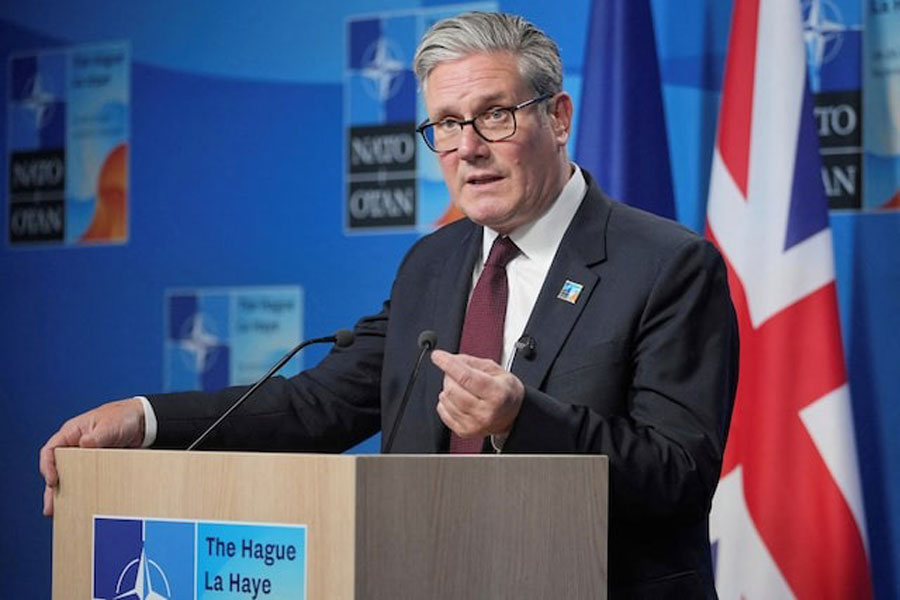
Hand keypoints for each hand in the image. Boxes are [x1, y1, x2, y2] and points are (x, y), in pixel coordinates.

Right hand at [39, 397, 145, 515]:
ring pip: (72, 478)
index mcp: (72, 433)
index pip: (51, 451)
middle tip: (51, 508)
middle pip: (58, 470)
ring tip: (63, 513)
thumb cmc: (123, 417)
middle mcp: (75, 447)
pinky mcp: (99, 466)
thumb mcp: (110, 425)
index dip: (48, 466)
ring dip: (67, 494)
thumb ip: (98, 436)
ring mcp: (86, 458)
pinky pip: (88, 480)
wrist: (144, 422)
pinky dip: (85, 492)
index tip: (53, 481)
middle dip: (53, 489)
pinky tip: (84, 504)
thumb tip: (84, 445)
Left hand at [430, 350, 523, 438]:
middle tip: (456, 373)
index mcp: (496, 393)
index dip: (448, 364)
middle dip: (449, 376)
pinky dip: (445, 402)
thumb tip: (450, 359)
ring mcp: (474, 424)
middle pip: (452, 389)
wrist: (512, 415)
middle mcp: (485, 412)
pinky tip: (456, 399)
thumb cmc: (504, 392)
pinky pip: (442, 411)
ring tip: (460, 387)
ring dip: (447, 389)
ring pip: (446, 400)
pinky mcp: (464, 431)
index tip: (438, 356)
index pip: (466, 377)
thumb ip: (472, 362)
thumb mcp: (496, 370)